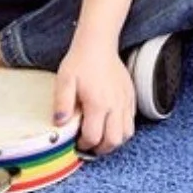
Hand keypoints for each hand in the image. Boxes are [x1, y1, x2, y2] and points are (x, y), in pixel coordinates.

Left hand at [54, 41, 136, 155]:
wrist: (99, 45)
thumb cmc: (81, 62)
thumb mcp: (64, 81)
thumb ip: (61, 104)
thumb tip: (60, 124)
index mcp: (98, 103)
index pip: (94, 136)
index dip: (84, 145)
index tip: (76, 142)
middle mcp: (115, 104)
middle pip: (114, 139)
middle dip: (101, 148)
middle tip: (90, 145)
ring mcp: (125, 100)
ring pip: (127, 132)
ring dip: (114, 139)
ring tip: (101, 136)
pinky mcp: (131, 95)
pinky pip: (132, 119)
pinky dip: (122, 127)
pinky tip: (110, 122)